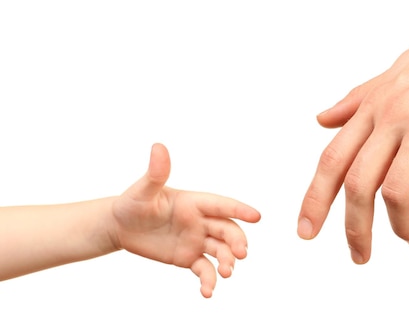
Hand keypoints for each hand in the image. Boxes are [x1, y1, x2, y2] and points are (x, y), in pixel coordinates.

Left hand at [111, 143, 260, 297]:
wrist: (120, 228)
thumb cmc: (131, 203)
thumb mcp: (142, 190)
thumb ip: (156, 173)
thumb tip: (158, 147)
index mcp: (194, 203)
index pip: (221, 205)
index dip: (239, 209)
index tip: (257, 217)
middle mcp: (200, 221)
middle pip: (227, 230)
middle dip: (237, 242)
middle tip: (241, 255)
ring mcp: (196, 239)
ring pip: (221, 251)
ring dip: (228, 262)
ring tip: (226, 274)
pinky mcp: (188, 257)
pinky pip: (204, 269)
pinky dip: (209, 281)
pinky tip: (208, 292)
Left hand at [298, 17, 408, 263]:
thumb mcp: (394, 72)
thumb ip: (357, 100)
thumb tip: (322, 120)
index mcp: (375, 105)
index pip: (332, 158)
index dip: (314, 198)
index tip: (305, 231)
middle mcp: (393, 115)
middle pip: (356, 183)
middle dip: (353, 228)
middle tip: (359, 257)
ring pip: (396, 193)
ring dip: (402, 229)